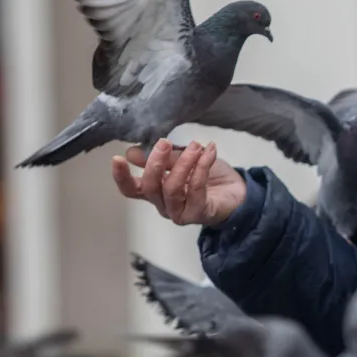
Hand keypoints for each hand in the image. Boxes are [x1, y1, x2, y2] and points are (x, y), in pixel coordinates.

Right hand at [111, 138, 246, 227]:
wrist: (238, 191)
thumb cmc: (209, 177)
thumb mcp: (183, 160)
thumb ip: (162, 158)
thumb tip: (131, 152)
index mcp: (156, 192)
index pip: (131, 189)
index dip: (121, 176)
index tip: (118, 158)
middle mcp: (164, 205)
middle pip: (150, 188)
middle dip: (155, 162)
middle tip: (165, 142)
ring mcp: (181, 212)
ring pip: (172, 188)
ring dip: (183, 163)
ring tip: (196, 146)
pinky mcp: (199, 214)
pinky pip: (196, 189)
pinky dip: (201, 167)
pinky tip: (209, 152)